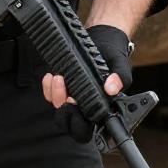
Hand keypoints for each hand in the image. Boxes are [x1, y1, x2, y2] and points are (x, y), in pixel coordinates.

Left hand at [42, 25, 132, 142]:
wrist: (103, 40)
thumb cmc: (113, 56)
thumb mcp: (120, 65)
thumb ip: (120, 78)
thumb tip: (111, 89)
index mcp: (101, 107)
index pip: (87, 128)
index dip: (78, 123)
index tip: (76, 103)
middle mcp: (85, 105)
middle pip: (68, 119)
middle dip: (62, 106)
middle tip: (65, 88)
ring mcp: (73, 96)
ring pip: (58, 106)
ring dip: (54, 94)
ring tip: (58, 77)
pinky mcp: (63, 86)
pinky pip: (50, 94)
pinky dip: (47, 87)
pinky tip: (51, 76)